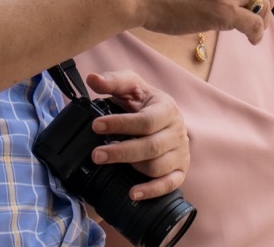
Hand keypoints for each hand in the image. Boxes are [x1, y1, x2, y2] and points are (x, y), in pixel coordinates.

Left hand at [83, 71, 188, 199]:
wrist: (165, 118)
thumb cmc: (145, 102)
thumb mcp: (132, 86)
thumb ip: (113, 81)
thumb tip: (92, 79)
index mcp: (167, 109)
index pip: (146, 121)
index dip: (120, 125)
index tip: (96, 126)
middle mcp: (177, 131)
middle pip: (151, 147)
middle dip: (120, 152)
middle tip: (95, 154)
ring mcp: (181, 152)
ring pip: (157, 167)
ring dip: (131, 167)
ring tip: (109, 164)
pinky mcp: (180, 170)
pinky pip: (169, 185)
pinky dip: (151, 191)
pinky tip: (133, 193)